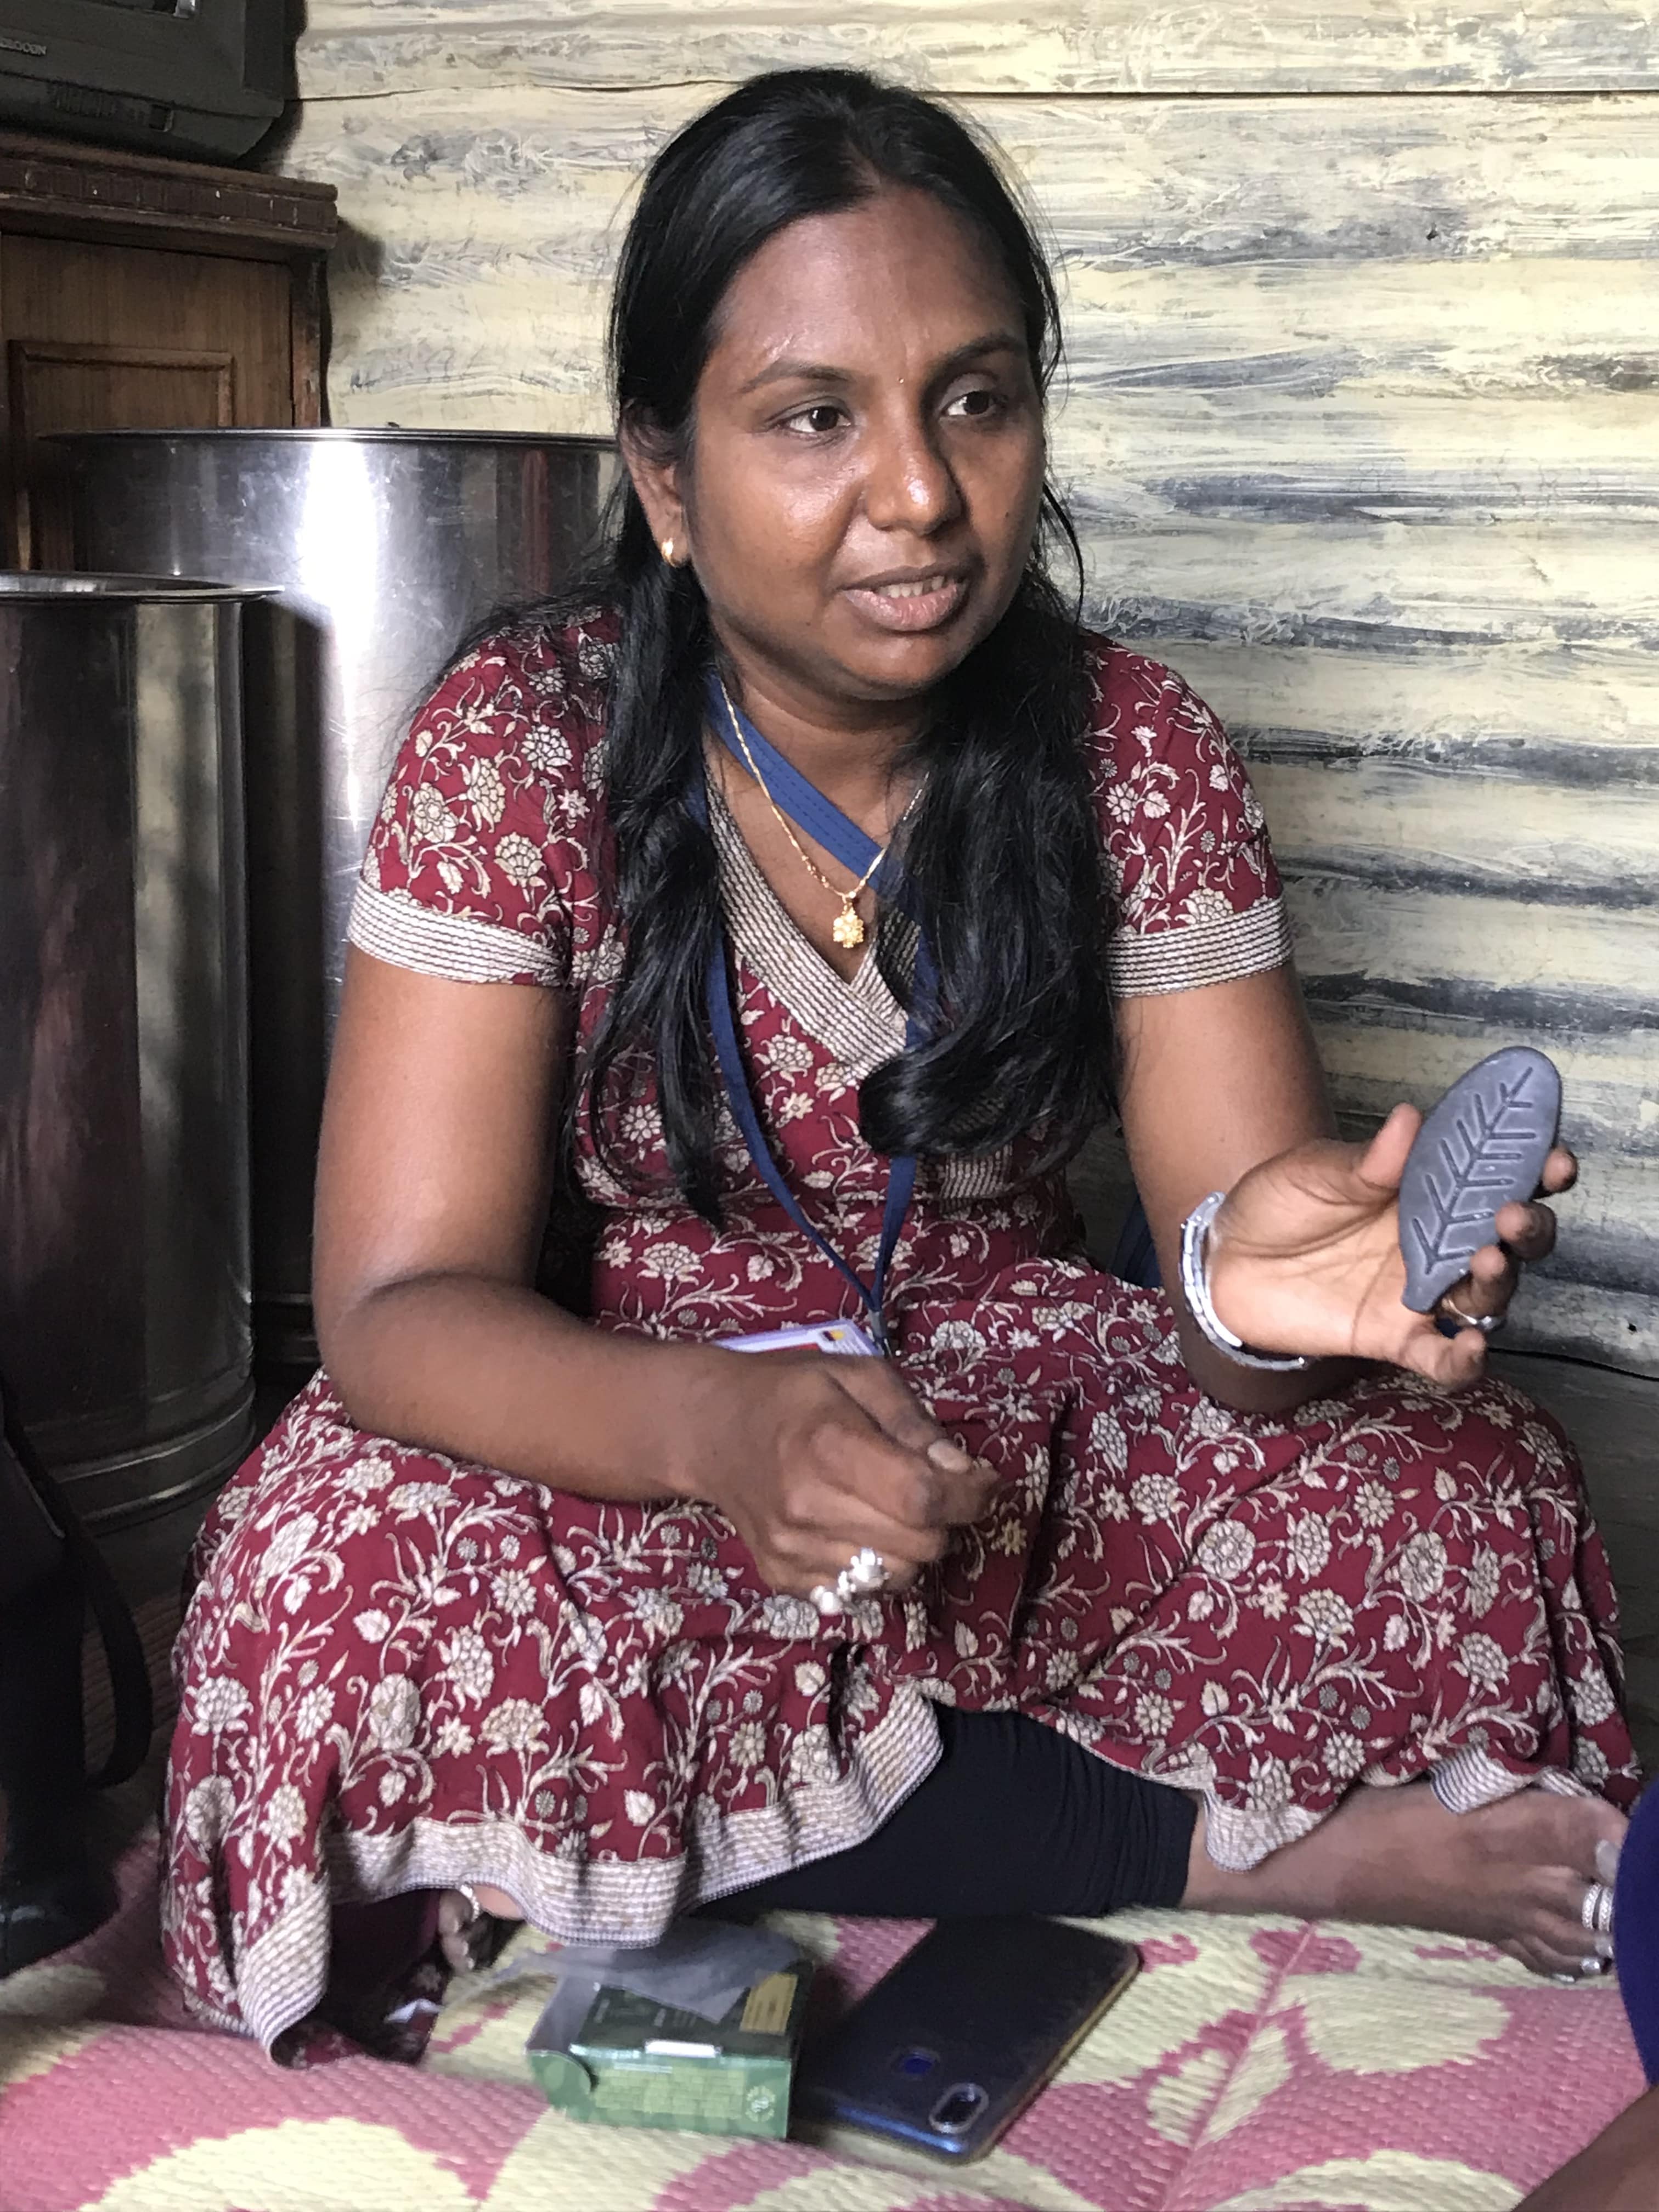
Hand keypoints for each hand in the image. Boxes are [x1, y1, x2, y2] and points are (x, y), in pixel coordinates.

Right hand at [688, 1351, 995, 1598]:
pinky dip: (874, 1568)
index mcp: (830, 1448)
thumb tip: (963, 1472)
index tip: (982, 1481)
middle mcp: (808, 1509)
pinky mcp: (783, 1579)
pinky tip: (858, 1530)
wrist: (712, 1430)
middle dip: (944, 1520)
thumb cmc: (794, 1394)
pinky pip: (859, 1594)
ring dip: (912, 1548)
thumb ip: (915, 1423)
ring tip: (891, 1509)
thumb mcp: (861, 1377)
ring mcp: (792, 1551)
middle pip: (921, 1545)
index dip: (970, 1496)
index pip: (923, 1499)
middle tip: (931, 1490)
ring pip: (897, 1577)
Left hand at [1204, 1102, 1575, 1388]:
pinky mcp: (1395, 1337)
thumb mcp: (1315, 1171)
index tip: (1553, 1161)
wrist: (1224, 1259)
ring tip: (1485, 1260)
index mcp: (1431, 1189)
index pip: (1499, 1177)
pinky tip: (1470, 1347)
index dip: (1536, 1169)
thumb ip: (1368, 1160)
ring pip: (1488, 1296)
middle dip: (1528, 1228)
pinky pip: (1443, 1357)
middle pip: (1512, 1240)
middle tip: (1511, 1215)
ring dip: (1499, 1281)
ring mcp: (1421, 1292)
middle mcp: (1440, 1242)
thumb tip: (1411, 1119)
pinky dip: (1464, 1359)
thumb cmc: (1277, 1202)